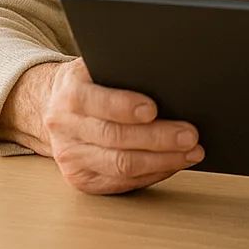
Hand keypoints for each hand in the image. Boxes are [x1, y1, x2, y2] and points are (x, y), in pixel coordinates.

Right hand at [4, 58, 202, 194]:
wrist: (57, 108)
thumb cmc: (92, 84)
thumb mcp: (100, 66)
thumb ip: (124, 69)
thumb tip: (168, 75)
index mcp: (70, 93)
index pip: (97, 101)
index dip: (125, 106)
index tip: (153, 109)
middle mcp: (65, 126)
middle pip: (115, 138)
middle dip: (158, 138)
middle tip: (190, 135)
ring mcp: (71, 156)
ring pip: (120, 166)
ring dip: (162, 161)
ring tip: (191, 153)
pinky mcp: (81, 179)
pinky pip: (121, 183)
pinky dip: (152, 174)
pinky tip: (173, 164)